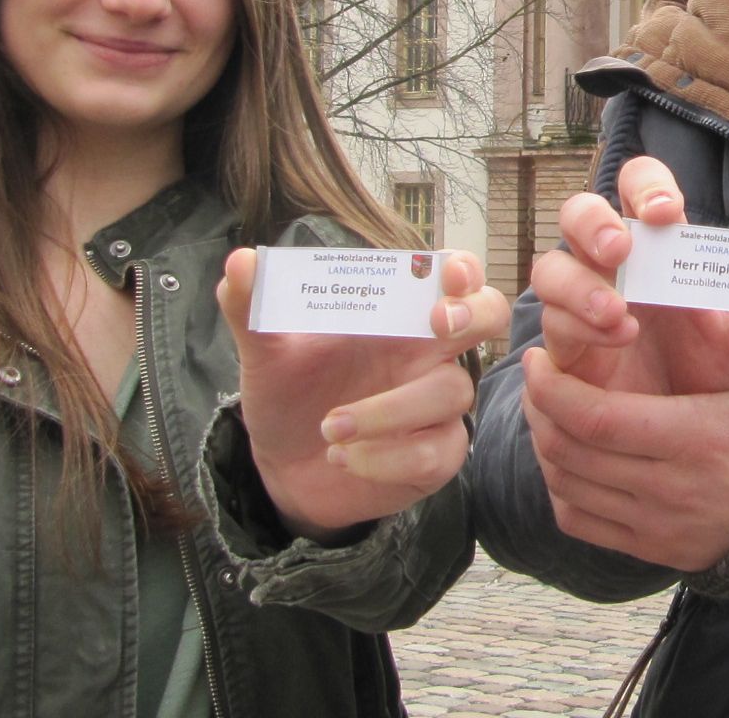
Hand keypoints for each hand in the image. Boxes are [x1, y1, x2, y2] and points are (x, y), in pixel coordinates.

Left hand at [217, 246, 511, 540]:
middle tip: (438, 326)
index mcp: (396, 316)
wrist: (280, 466)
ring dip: (387, 410)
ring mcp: (437, 406)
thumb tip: (240, 262)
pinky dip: (385, 457)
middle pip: (488, 317)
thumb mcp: (264, 351)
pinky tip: (342, 457)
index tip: (447, 276)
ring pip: (449, 392)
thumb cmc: (289, 395)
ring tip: (330, 428)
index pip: (453, 276)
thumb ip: (253, 308)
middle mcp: (427, 354)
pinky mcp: (435, 457)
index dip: (463, 269)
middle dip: (472, 315)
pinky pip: (434, 452)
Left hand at [520, 339, 728, 569]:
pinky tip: (567, 456)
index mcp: (702, 437)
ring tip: (545, 410)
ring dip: (545, 446)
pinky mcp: (658, 552)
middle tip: (533, 377)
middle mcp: (676, 488)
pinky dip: (562, 488)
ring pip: (570, 488)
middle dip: (539, 411)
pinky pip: (583, 523)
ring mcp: (664, 527)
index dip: (553, 390)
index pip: (598, 420)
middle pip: (572, 453)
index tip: (537, 359)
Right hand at [532, 155, 728, 394]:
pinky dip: (575, 328)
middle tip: (622, 250)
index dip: (645, 187)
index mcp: (661, 245)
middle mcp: (614, 267)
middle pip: (577, 213)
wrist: (695, 437)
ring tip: (619, 314)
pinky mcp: (565, 349)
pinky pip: (550, 327)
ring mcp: (581, 304)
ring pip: (551, 269)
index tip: (667, 212)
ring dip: (579, 285)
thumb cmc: (724, 371)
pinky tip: (615, 342)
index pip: (639, 187)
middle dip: (593, 223)